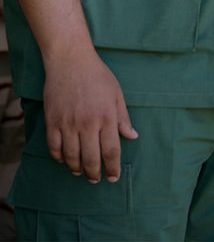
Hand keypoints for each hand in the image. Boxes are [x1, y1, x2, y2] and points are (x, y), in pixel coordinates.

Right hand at [42, 47, 137, 183]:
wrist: (71, 62)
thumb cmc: (98, 77)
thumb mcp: (117, 94)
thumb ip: (123, 118)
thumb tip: (132, 137)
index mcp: (107, 117)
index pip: (111, 150)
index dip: (112, 167)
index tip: (113, 178)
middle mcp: (88, 123)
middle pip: (91, 158)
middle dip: (95, 173)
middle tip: (97, 180)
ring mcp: (68, 124)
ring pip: (71, 157)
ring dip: (77, 168)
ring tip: (81, 173)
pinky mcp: (53, 122)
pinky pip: (54, 148)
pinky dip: (59, 158)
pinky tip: (65, 160)